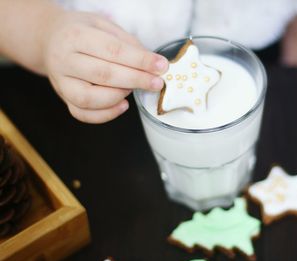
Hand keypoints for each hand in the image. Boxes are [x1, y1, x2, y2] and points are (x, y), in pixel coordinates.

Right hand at [43, 11, 167, 122]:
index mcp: (75, 35)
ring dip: (118, 96)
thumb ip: (126, 42)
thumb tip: (151, 63)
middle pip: (103, 75)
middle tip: (157, 82)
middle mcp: (64, 60)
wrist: (49, 39)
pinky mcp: (64, 98)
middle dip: (136, 80)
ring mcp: (61, 82)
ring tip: (133, 89)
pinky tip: (122, 105)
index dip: (140, 61)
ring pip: (89, 99)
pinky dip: (106, 115)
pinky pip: (82, 114)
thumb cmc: (82, 32)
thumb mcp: (103, 25)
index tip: (161, 66)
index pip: (113, 50)